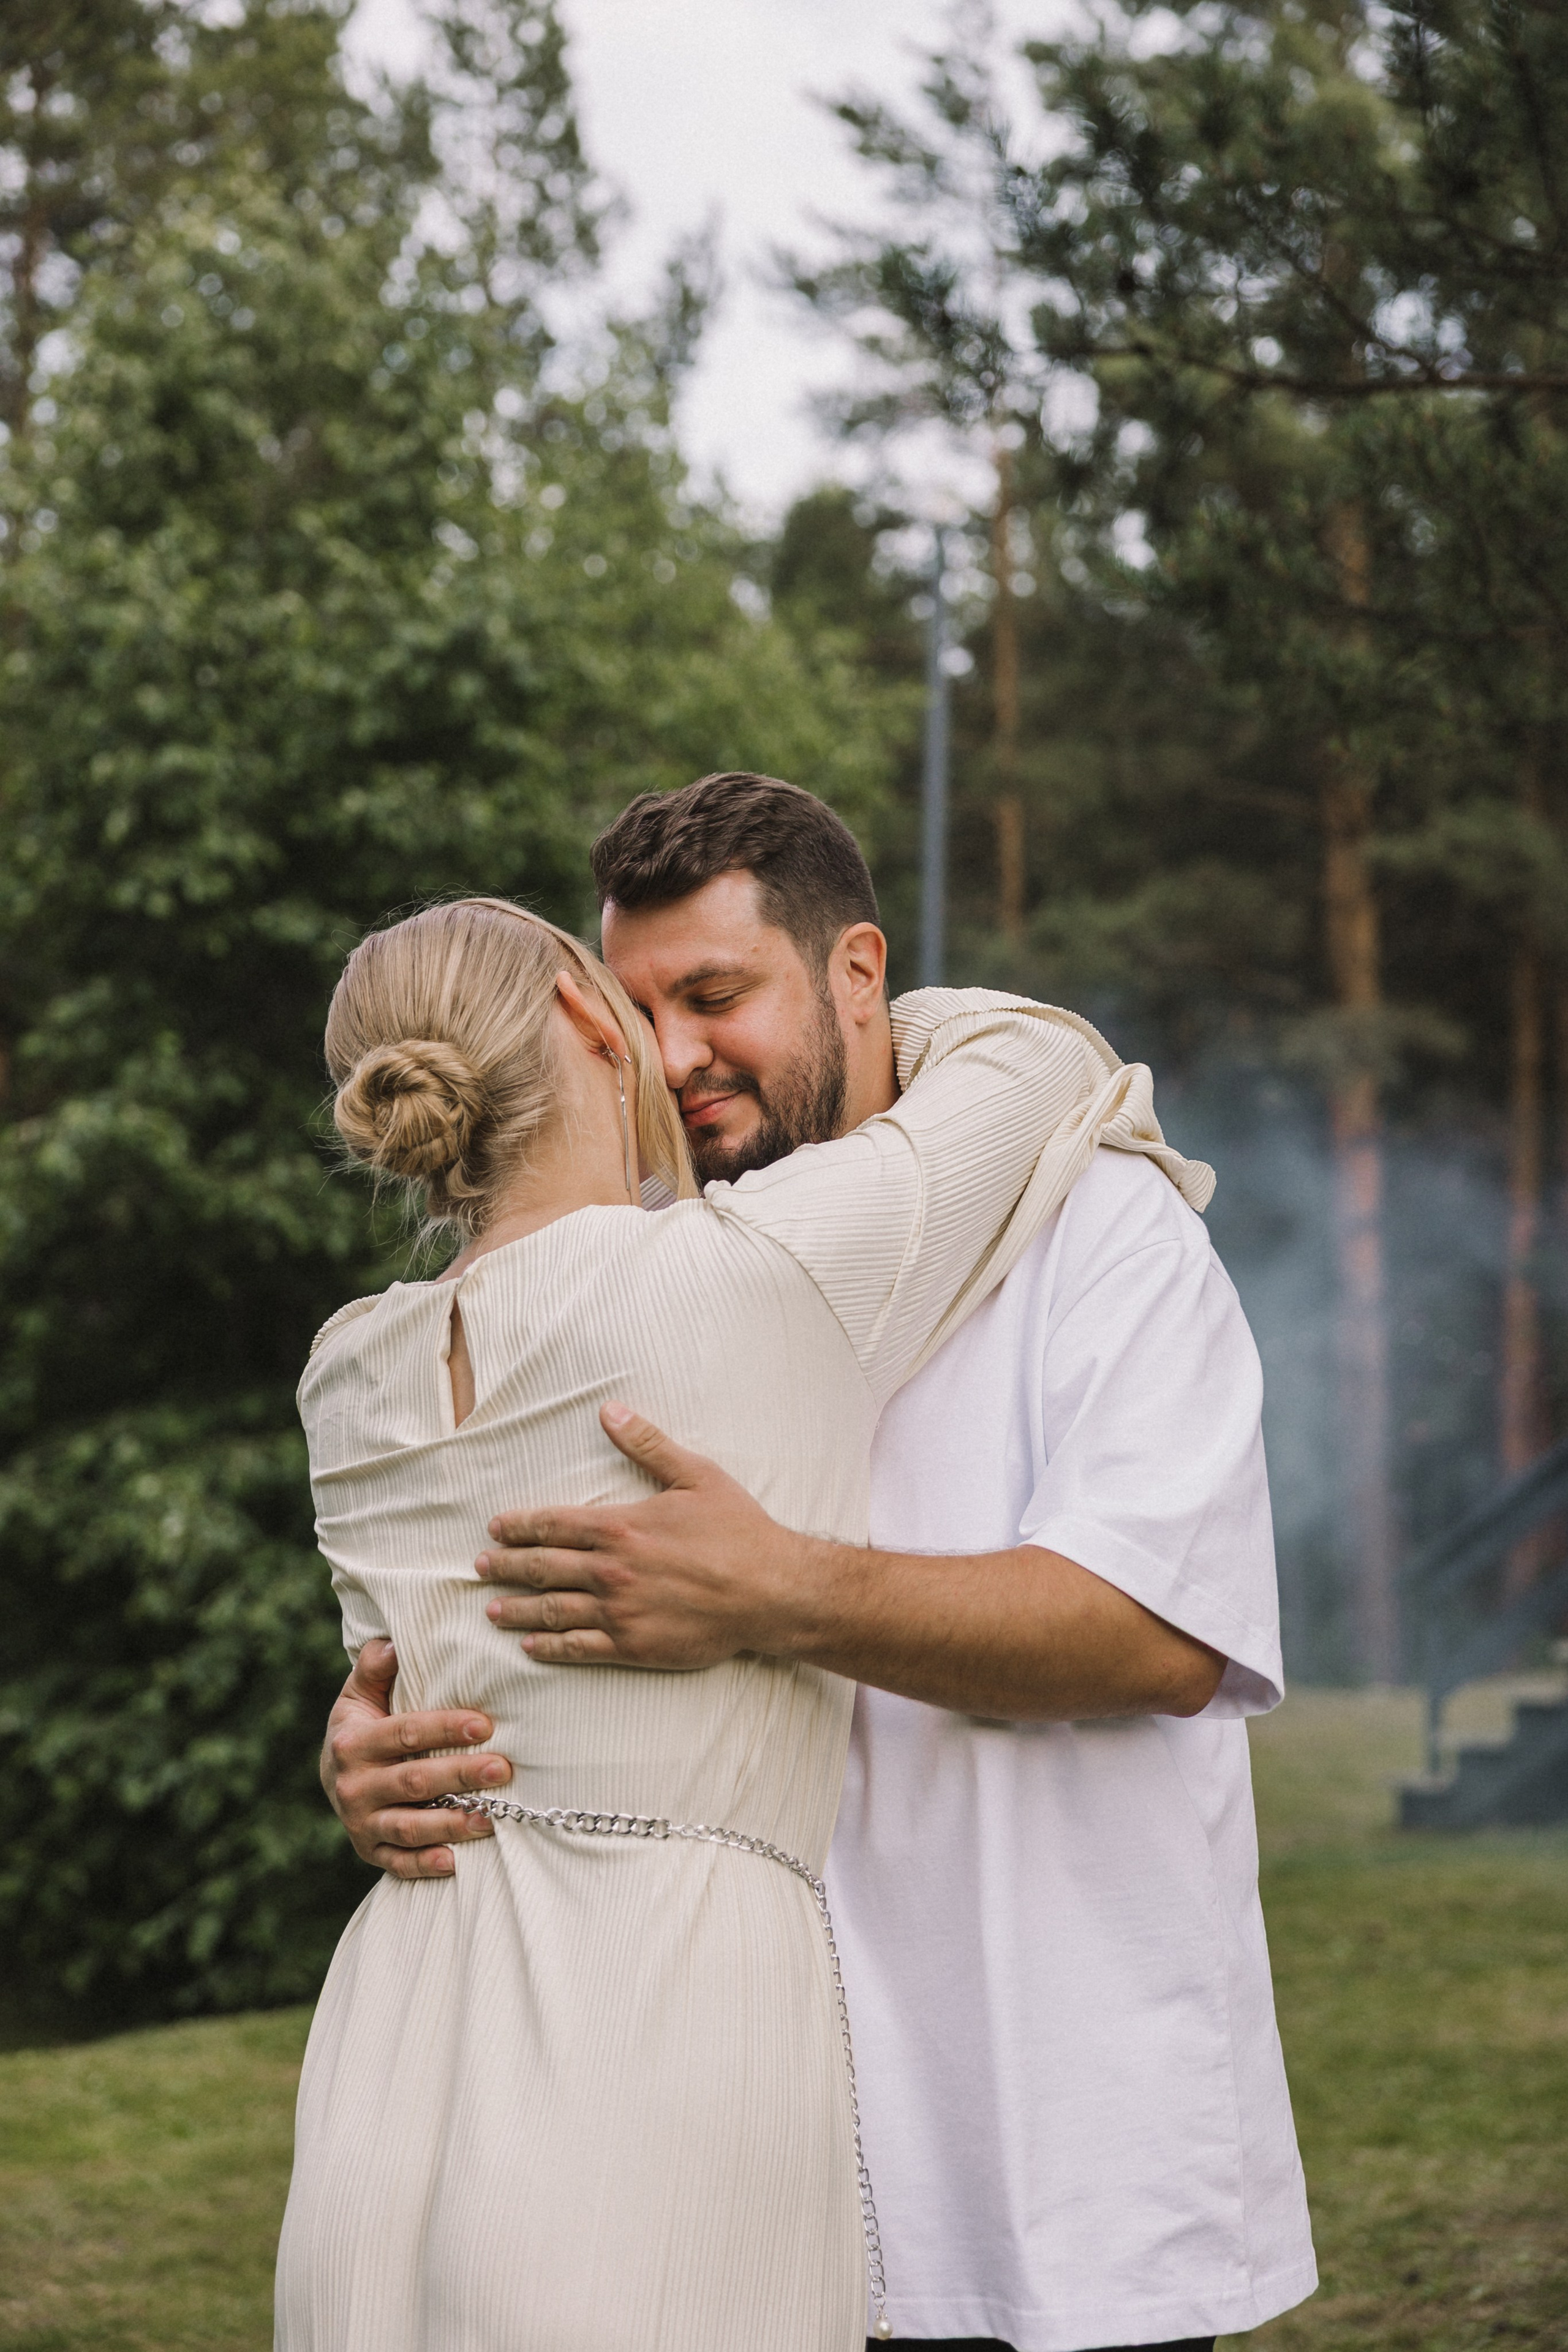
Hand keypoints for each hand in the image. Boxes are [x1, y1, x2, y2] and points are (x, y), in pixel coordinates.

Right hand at [320, 1637, 513, 1877]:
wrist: (333, 1777)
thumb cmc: (361, 1727)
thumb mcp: (359, 1695)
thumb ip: (374, 1668)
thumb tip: (393, 1642)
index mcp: (353, 1742)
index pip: (405, 1733)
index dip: (445, 1728)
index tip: (486, 1725)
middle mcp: (353, 1785)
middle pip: (414, 1781)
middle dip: (460, 1775)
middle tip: (504, 1769)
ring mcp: (360, 1822)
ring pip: (409, 1826)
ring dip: (451, 1825)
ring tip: (492, 1818)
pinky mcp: (368, 1851)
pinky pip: (397, 1863)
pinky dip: (424, 1865)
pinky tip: (455, 1862)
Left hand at [477, 1402, 826, 1666]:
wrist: (771, 1591)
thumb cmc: (737, 1530)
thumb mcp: (695, 1475)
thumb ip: (647, 1443)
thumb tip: (610, 1409)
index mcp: (621, 1527)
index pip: (553, 1524)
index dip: (519, 1526)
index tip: (496, 1529)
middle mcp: (611, 1570)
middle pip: (542, 1568)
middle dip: (506, 1567)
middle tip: (480, 1567)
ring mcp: (620, 1611)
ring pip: (553, 1611)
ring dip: (517, 1609)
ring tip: (492, 1609)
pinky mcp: (634, 1645)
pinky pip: (580, 1647)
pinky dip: (550, 1647)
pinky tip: (531, 1646)